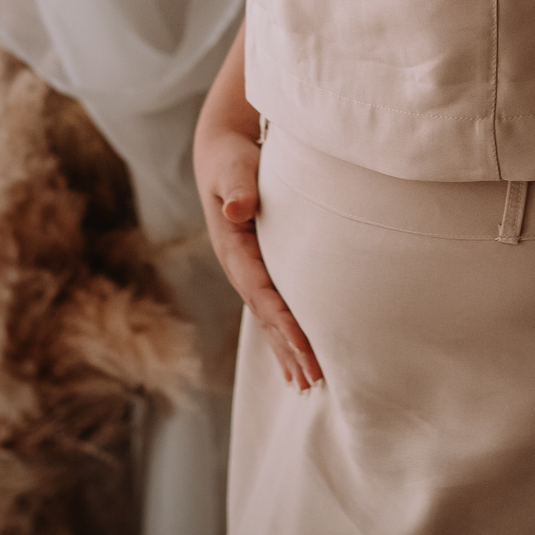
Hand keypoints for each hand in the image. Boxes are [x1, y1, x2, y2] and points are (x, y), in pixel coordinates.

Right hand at [194, 123, 322, 391]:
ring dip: (288, 349)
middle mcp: (239, 266)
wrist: (221, 150)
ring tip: (306, 384)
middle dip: (289, 349)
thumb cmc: (232, 158)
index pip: (264, 294)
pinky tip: (298, 352)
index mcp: (233, 249)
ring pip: (270, 317)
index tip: (308, 351)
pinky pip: (274, 304)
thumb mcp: (231, 167)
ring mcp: (248, 268)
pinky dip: (286, 331)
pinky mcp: (260, 264)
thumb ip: (236, 186)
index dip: (286, 323)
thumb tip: (237, 209)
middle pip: (267, 316)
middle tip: (313, 382)